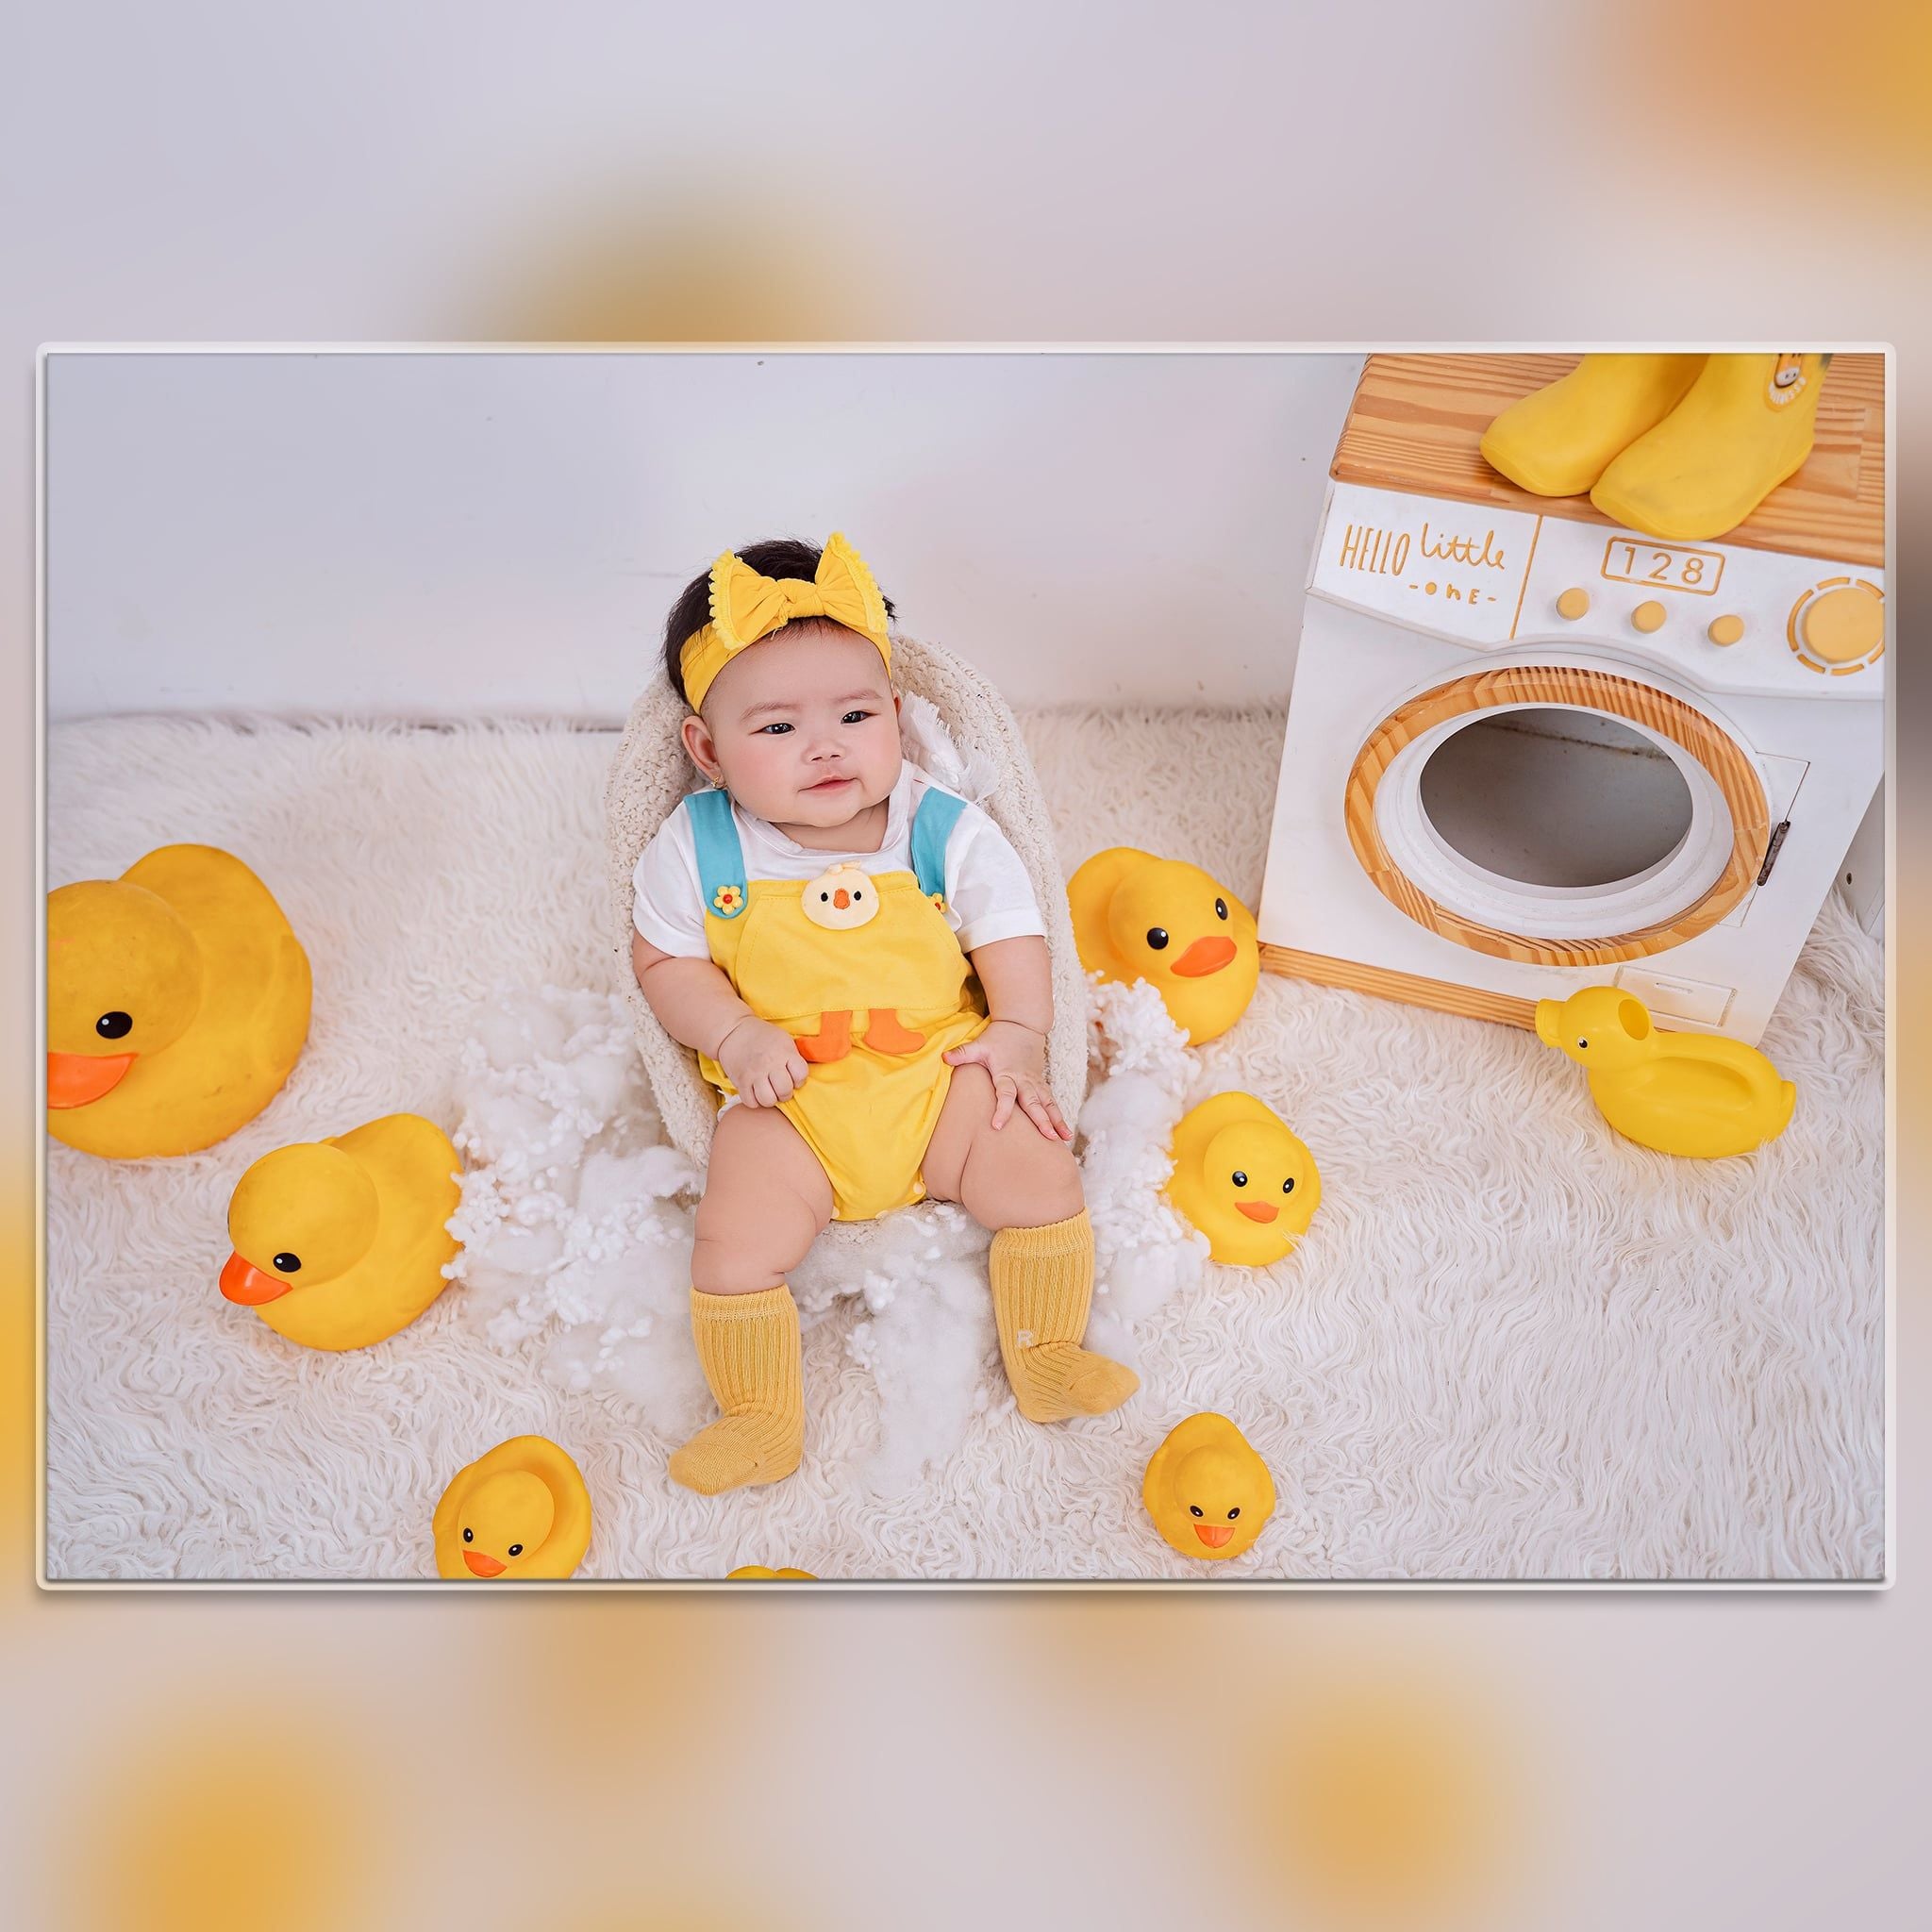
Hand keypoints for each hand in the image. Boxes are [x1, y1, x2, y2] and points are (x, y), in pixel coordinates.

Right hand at [716, 1015, 808, 1108]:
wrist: (734, 1031)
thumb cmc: (764, 1037)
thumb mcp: (784, 1040)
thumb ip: (793, 1057)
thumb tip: (801, 1077)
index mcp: (784, 1052)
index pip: (801, 1074)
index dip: (800, 1079)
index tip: (794, 1077)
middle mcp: (770, 1063)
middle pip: (784, 1090)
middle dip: (785, 1093)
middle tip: (781, 1088)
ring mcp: (754, 1073)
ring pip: (768, 1100)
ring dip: (770, 1100)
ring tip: (769, 1092)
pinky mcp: (741, 1081)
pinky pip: (751, 1102)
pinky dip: (755, 1101)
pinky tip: (756, 1093)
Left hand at [943, 1019, 1071, 1140]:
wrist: (1022, 1025)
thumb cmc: (998, 1037)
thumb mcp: (980, 1045)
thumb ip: (963, 1053)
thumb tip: (944, 1058)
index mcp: (1007, 1073)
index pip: (1005, 1094)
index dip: (1002, 1109)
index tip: (997, 1126)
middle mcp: (1024, 1080)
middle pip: (1033, 1102)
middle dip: (1041, 1120)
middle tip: (1048, 1137)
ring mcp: (1035, 1083)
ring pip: (1048, 1104)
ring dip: (1057, 1121)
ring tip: (1064, 1139)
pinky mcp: (1041, 1084)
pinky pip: (1052, 1102)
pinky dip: (1059, 1117)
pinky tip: (1065, 1134)